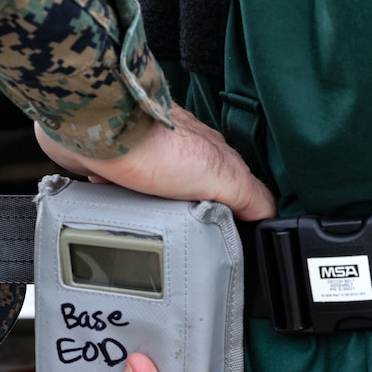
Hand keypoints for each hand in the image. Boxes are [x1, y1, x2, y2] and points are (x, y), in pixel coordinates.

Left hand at [35, 103, 277, 220]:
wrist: (99, 131)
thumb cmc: (158, 145)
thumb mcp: (222, 174)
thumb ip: (250, 195)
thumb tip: (271, 217)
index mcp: (213, 156)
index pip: (233, 190)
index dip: (233, 215)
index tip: (227, 239)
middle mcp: (182, 153)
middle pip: (193, 195)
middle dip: (188, 217)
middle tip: (185, 240)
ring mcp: (147, 158)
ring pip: (157, 195)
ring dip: (152, 210)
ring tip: (150, 228)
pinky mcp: (116, 162)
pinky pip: (122, 189)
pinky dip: (121, 198)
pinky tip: (119, 207)